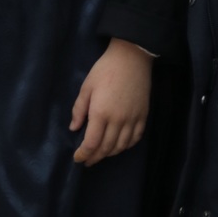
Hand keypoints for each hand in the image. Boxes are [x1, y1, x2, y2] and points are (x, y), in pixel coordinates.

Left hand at [69, 39, 151, 165]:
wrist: (132, 56)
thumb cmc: (105, 69)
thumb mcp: (87, 86)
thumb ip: (79, 109)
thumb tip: (74, 128)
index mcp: (101, 113)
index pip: (91, 144)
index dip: (83, 154)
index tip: (77, 157)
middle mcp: (117, 120)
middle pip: (106, 148)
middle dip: (94, 157)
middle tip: (87, 160)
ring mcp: (132, 118)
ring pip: (121, 146)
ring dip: (110, 153)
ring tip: (102, 153)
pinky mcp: (143, 114)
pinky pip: (136, 137)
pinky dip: (127, 145)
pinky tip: (120, 144)